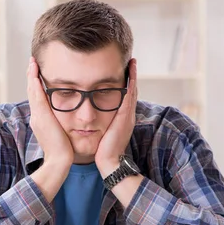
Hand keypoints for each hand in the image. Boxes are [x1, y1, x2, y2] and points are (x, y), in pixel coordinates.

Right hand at [27, 57, 73, 167]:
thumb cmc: (63, 152)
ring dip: (32, 76)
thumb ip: (60, 125)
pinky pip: (36, 95)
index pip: (37, 98)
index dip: (36, 85)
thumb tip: (67, 118)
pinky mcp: (41, 116)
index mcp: (40, 120)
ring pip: (32, 91)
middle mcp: (36, 116)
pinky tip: (35, 72)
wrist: (59, 162)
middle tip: (33, 63)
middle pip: (32, 92)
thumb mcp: (60, 135)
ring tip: (33, 63)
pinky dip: (35, 82)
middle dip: (32, 77)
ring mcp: (37, 116)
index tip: (37, 74)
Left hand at [95, 58, 137, 177]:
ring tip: (132, 63)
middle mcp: (128, 115)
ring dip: (133, 76)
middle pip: (132, 91)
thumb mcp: (102, 134)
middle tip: (131, 61)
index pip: (125, 97)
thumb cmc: (102, 151)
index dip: (126, 84)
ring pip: (132, 92)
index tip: (124, 71)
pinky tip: (129, 74)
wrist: (110, 163)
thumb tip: (90, 117)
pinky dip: (130, 85)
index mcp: (122, 119)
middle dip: (131, 76)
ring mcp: (128, 116)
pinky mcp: (125, 118)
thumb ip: (101, 124)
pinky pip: (129, 97)